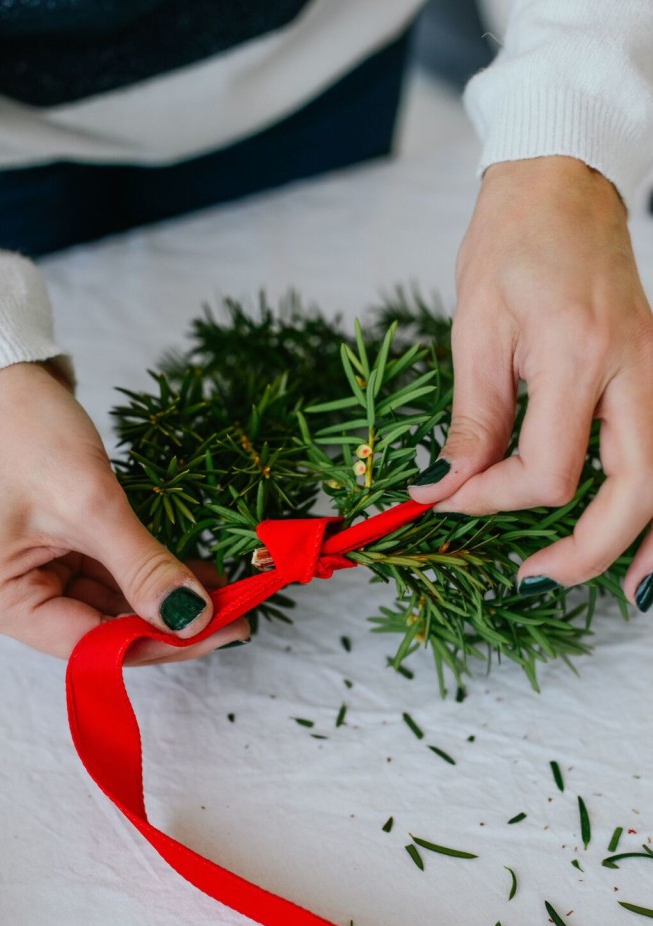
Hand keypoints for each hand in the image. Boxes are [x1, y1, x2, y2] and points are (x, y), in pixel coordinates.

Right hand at [0, 362, 248, 661]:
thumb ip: (142, 566)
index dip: (163, 641)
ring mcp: (28, 570)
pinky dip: (146, 569)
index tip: (224, 629)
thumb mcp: (87, 501)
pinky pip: (104, 570)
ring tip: (223, 587)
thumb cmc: (16, 427)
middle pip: (103, 626)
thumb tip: (193, 617)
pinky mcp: (49, 545)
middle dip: (169, 617)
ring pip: (109, 599)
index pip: (94, 644)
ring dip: (163, 593)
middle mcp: (9, 596)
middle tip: (235, 609)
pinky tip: (192, 568)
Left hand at [409, 156, 652, 610]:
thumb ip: (470, 420)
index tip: (452, 493)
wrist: (562, 186)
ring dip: (647, 542)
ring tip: (624, 589)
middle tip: (535, 579)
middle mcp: (637, 369)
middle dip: (587, 551)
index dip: (493, 499)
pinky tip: (646, 537)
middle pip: (634, 492)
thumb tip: (443, 487)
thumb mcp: (475, 331)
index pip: (546, 471)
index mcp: (579, 356)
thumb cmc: (512, 243)